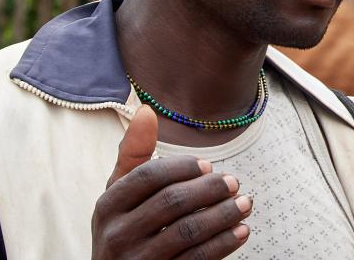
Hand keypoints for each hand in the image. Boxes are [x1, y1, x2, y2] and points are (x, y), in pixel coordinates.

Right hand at [91, 106, 250, 259]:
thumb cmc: (126, 228)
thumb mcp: (120, 194)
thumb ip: (134, 154)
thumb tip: (146, 109)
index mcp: (108, 205)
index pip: (150, 176)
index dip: (183, 167)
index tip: (208, 166)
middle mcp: (116, 234)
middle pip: (172, 201)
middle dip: (210, 189)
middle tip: (235, 183)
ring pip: (188, 231)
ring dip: (224, 214)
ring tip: (245, 203)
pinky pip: (197, 259)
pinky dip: (224, 242)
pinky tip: (242, 230)